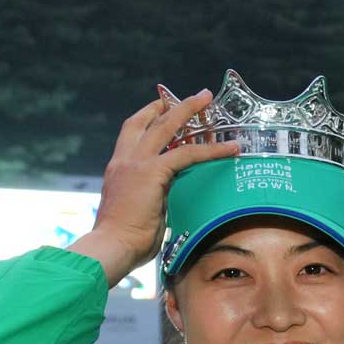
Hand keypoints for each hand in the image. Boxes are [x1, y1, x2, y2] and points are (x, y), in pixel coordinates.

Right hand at [70, 91, 238, 285]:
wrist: (111, 246)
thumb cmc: (124, 240)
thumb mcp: (139, 212)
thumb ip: (152, 200)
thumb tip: (167, 205)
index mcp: (118, 169)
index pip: (133, 133)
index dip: (148, 117)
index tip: (161, 106)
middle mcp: (124, 160)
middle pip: (148, 121)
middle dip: (171, 104)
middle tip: (193, 96)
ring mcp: (136, 164)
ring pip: (166, 127)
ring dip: (189, 110)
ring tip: (208, 100)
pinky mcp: (152, 173)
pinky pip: (187, 154)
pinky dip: (212, 150)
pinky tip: (231, 148)